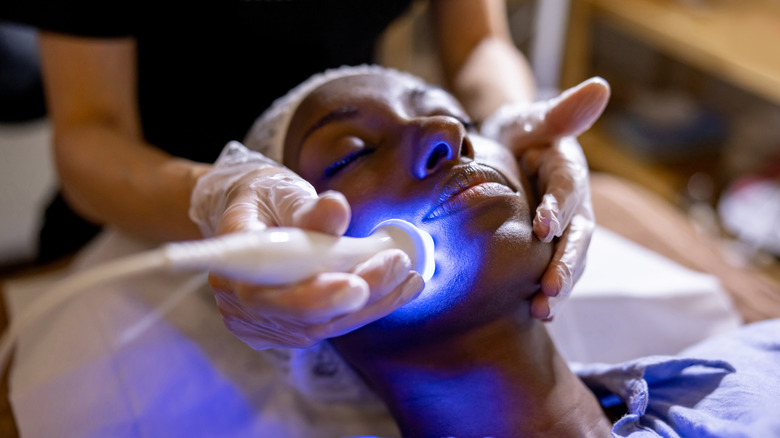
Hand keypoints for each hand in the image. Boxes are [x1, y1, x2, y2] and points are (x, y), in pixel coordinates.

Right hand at [190, 141, 423, 348]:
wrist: (248, 216)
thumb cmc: (264, 199)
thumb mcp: (282, 191)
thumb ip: (307, 207)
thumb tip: (336, 208)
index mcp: (229, 264)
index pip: (264, 294)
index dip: (311, 297)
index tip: (355, 285)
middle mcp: (238, 304)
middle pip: (301, 318)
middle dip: (359, 297)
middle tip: (399, 266)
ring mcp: (259, 324)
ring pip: (321, 327)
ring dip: (372, 303)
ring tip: (408, 275)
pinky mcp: (282, 330)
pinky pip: (328, 326)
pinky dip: (366, 307)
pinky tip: (398, 287)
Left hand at [481, 78, 609, 319]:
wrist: (508, 152)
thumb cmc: (521, 132)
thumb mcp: (536, 118)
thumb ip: (562, 110)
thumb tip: (600, 86)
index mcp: (570, 170)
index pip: (569, 188)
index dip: (560, 207)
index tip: (544, 227)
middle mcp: (575, 204)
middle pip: (578, 236)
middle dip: (566, 263)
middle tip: (550, 289)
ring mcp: (565, 228)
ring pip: (570, 260)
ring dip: (559, 286)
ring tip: (543, 311)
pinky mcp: (550, 247)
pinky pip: (553, 270)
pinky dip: (548, 291)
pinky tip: (535, 313)